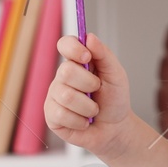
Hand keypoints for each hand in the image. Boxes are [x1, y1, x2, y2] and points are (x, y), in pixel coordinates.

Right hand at [45, 32, 131, 156]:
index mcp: (78, 62)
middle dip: (89, 84)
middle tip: (97, 91)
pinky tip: (84, 121)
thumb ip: (104, 54)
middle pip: (66, 71)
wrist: (115, 128)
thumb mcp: (116, 75)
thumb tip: (89, 37)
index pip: (65, 44)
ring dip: (88, 106)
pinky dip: (80, 121)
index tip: (87, 57)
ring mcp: (54, 95)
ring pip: (66, 96)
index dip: (73, 48)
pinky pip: (61, 114)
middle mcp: (62, 76)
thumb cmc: (114, 100)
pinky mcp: (51, 115)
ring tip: (93, 110)